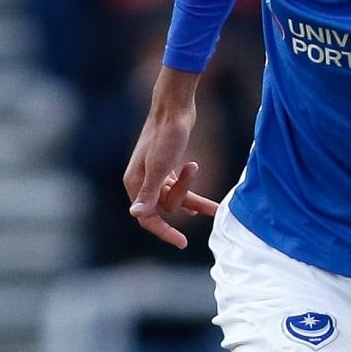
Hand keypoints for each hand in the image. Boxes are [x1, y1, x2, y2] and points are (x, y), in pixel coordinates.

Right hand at [123, 67, 219, 249]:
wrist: (175, 108)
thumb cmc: (166, 135)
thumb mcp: (160, 167)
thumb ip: (150, 193)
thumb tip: (136, 214)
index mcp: (134, 183)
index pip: (147, 218)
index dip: (164, 231)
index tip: (183, 243)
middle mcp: (141, 181)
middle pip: (165, 207)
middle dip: (183, 196)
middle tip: (192, 168)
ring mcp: (155, 176)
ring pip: (175, 200)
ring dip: (193, 197)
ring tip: (215, 207)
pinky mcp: (167, 169)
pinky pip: (180, 191)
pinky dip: (193, 195)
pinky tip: (209, 207)